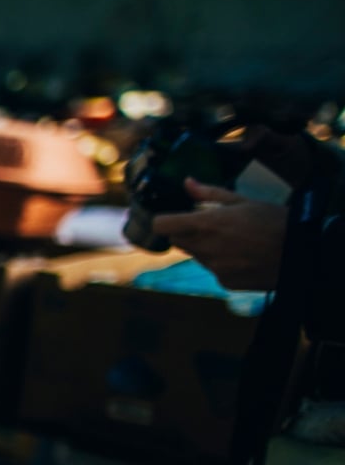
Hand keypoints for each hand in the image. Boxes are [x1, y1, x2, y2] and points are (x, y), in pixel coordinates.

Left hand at [149, 179, 287, 290]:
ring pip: (196, 255)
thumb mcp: (244, 201)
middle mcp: (205, 248)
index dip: (164, 221)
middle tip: (212, 226)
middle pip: (177, 241)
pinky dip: (222, 263)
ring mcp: (214, 267)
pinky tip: (244, 256)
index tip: (172, 218)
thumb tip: (187, 182)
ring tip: (235, 240)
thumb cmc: (274, 220)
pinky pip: (214, 270)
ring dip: (206, 247)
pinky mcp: (224, 281)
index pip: (162, 225)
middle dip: (187, 232)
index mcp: (206, 224)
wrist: (302, 253)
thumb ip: (210, 193)